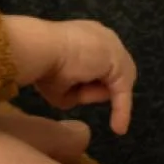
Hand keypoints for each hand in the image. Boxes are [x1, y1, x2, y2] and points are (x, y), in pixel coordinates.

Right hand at [2, 15, 136, 134]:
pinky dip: (121, 110)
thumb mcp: (59, 81)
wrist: (40, 48)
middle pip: (112, 72)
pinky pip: (123, 92)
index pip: (100, 62)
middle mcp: (103, 36)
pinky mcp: (119, 62)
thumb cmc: (42, 63)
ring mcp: (114, 47)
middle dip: (97, 87)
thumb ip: (74, 89)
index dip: (92, 81)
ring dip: (95, 94)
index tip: (80, 94)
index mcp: (86, 34)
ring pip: (114, 83)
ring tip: (73, 91)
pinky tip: (118, 128)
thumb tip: (83, 97)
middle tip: (80, 96)